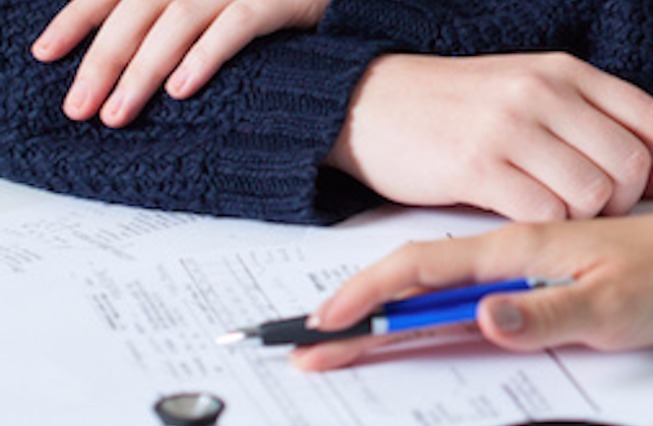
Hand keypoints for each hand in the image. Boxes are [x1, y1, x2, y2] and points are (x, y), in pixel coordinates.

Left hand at [31, 0, 330, 127]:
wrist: (345, 0)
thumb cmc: (277, 6)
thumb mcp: (215, 6)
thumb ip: (171, 20)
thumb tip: (121, 62)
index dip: (76, 20)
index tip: (46, 54)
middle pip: (135, 11)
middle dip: (102, 61)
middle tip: (80, 108)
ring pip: (175, 21)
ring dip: (143, 71)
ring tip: (120, 112)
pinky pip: (234, 26)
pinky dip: (204, 56)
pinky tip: (182, 89)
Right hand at [291, 202, 652, 370]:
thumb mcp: (611, 306)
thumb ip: (546, 314)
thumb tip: (483, 321)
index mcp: (522, 248)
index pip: (425, 268)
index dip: (370, 297)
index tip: (326, 324)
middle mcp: (516, 252)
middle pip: (420, 281)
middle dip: (364, 312)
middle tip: (316, 345)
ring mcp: (528, 265)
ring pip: (443, 290)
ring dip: (392, 315)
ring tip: (350, 342)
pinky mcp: (543, 281)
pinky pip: (476, 297)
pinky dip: (436, 315)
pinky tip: (423, 331)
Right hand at [328, 53, 652, 220]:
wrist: (369, 102)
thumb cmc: (456, 108)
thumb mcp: (531, 95)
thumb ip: (590, 123)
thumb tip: (652, 172)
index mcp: (566, 72)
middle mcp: (545, 92)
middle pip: (631, 163)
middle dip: (629, 202)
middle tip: (603, 214)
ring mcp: (511, 127)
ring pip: (592, 192)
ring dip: (586, 219)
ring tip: (556, 215)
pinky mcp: (477, 165)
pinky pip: (544, 212)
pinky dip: (546, 228)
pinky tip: (526, 221)